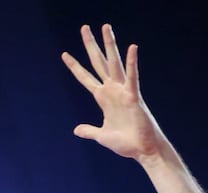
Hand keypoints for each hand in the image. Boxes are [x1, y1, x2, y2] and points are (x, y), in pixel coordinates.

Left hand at [61, 24, 164, 160]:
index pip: (86, 78)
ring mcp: (123, 92)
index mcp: (103, 98)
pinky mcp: (134, 97)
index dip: (75, 67)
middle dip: (91, 46)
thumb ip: (90, 131)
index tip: (64, 55)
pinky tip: (132, 48)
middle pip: (99, 63)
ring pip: (114, 63)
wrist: (143, 151)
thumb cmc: (127, 144)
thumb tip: (76, 130)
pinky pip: (132, 77)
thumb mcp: (102, 136)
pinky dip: (132, 63)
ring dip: (110, 45)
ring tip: (105, 27)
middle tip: (84, 27)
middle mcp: (112, 90)